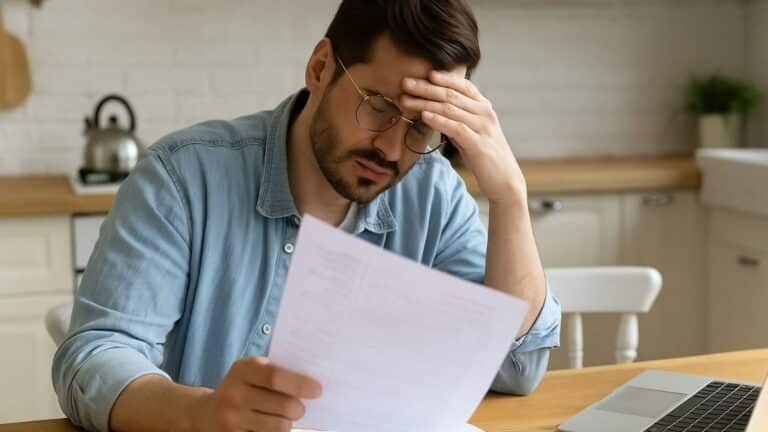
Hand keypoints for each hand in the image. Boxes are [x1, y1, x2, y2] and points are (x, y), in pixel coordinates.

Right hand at [189, 356, 321, 431]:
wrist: (204, 413)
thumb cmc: (240, 387)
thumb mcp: (250, 371)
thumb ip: (274, 371)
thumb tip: (309, 381)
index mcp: (242, 370)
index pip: (276, 377)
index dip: (300, 384)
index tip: (318, 390)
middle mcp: (234, 394)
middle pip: (283, 405)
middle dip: (299, 408)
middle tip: (300, 408)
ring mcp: (232, 420)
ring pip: (279, 427)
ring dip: (288, 423)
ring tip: (285, 417)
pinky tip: (270, 425)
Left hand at [400, 72, 526, 204]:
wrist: (505, 179)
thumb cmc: (484, 155)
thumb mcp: (472, 131)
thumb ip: (457, 118)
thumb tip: (433, 110)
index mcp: (483, 107)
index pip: (462, 85)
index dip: (444, 77)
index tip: (424, 73)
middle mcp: (484, 113)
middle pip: (451, 95)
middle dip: (426, 87)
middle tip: (405, 82)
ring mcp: (482, 127)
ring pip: (450, 109)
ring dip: (425, 102)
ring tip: (406, 99)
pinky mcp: (478, 144)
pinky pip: (455, 128)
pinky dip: (438, 120)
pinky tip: (424, 116)